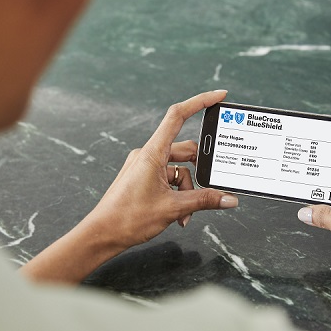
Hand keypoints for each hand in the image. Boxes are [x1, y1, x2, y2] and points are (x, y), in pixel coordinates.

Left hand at [88, 90, 238, 248]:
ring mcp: (145, 166)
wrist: (102, 234)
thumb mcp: (173, 208)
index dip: (200, 102)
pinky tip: (178, 215)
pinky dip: (178, 195)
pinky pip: (169, 179)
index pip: (178, 116)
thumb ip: (204, 201)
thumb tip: (228, 199)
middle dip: (199, 175)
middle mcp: (148, 155)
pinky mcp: (144, 178)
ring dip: (188, 191)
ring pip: (179, 170)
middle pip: (185, 152)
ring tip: (185, 214)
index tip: (219, 96)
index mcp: (152, 152)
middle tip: (209, 192)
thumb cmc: (127, 218)